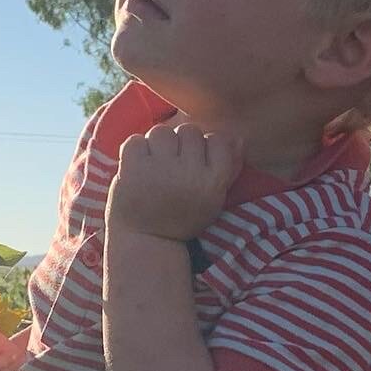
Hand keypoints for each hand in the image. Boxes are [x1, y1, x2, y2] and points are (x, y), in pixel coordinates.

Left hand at [106, 122, 242, 242]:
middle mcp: (189, 173)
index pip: (218, 140)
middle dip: (180, 143)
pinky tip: (138, 165)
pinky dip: (135, 149)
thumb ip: (227, 167)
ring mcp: (159, 170)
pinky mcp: (133, 169)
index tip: (196, 160)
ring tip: (155, 163)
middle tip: (172, 162)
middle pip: (189, 131)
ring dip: (157, 144)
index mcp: (212, 181)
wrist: (147, 239)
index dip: (206, 145)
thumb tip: (237, 136)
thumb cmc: (183, 216)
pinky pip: (135, 140)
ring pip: (161, 131)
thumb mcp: (213, 198)